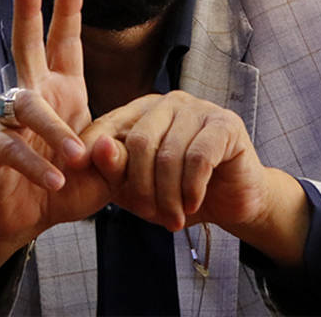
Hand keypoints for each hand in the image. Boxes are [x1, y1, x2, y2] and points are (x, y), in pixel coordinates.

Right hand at [0, 0, 121, 283]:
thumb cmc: (67, 185)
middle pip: (27, 48)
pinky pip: (13, 148)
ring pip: (28, 107)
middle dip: (28, 14)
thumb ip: (114, 155)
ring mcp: (8, 119)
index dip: (67, 13)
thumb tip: (104, 143)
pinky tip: (56, 181)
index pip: (64, 45)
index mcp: (62, 90)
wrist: (24, 219)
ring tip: (75, 158)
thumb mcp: (104, 171)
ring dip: (54, 131)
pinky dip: (37, 165)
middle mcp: (33, 96)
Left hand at [84, 91, 308, 266]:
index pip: (107, 128)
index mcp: (141, 110)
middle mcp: (169, 102)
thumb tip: (96, 149)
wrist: (232, 203)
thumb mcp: (136, 188)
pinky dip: (192, 188)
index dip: (97, 158)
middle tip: (148, 214)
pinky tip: (193, 203)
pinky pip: (199, 158)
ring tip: (174, 218)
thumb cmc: (179, 192)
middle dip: (142, 187)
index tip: (89, 189)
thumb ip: (113, 168)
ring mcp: (199, 109)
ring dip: (169, 196)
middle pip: (140, 141)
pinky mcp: (226, 124)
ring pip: (170, 154)